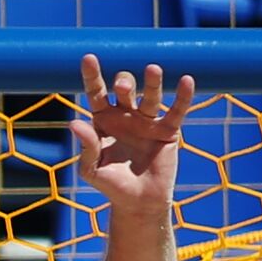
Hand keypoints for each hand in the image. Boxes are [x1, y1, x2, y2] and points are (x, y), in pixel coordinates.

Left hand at [72, 54, 194, 214]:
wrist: (138, 203)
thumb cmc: (110, 186)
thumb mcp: (92, 169)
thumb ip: (86, 146)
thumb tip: (74, 123)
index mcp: (103, 122)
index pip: (96, 94)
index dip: (92, 77)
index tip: (88, 57)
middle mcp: (126, 117)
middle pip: (124, 91)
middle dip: (124, 84)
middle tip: (123, 86)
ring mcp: (148, 121)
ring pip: (150, 96)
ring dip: (152, 83)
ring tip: (153, 70)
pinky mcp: (168, 131)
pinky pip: (177, 110)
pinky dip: (183, 96)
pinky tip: (187, 81)